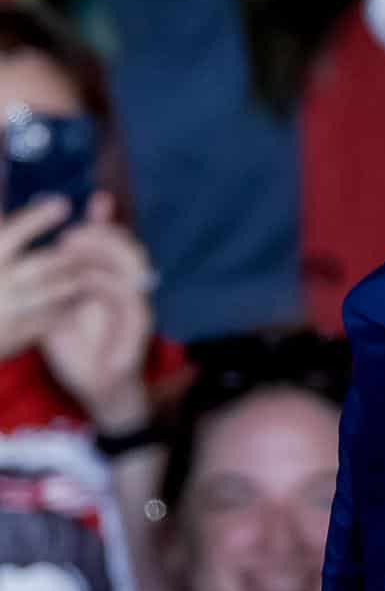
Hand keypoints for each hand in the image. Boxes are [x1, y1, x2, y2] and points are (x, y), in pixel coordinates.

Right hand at [0, 198, 90, 360]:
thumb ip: (1, 229)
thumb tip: (1, 172)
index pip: (12, 234)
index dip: (37, 218)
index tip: (62, 202)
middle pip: (46, 263)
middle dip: (74, 253)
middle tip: (92, 243)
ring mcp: (11, 309)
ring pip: (59, 290)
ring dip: (81, 277)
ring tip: (93, 266)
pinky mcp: (22, 333)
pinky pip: (59, 315)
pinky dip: (75, 302)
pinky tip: (84, 293)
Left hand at [39, 195, 156, 430]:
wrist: (98, 388)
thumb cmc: (76, 349)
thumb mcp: (54, 308)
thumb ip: (52, 281)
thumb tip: (38, 256)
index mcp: (111, 281)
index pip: (115, 243)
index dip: (107, 221)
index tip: (96, 201)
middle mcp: (130, 288)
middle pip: (127, 246)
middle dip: (102, 233)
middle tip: (72, 234)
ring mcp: (137, 304)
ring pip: (133, 263)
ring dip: (106, 252)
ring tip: (77, 249)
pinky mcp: (140, 324)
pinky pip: (130, 294)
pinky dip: (109, 282)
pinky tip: (87, 279)